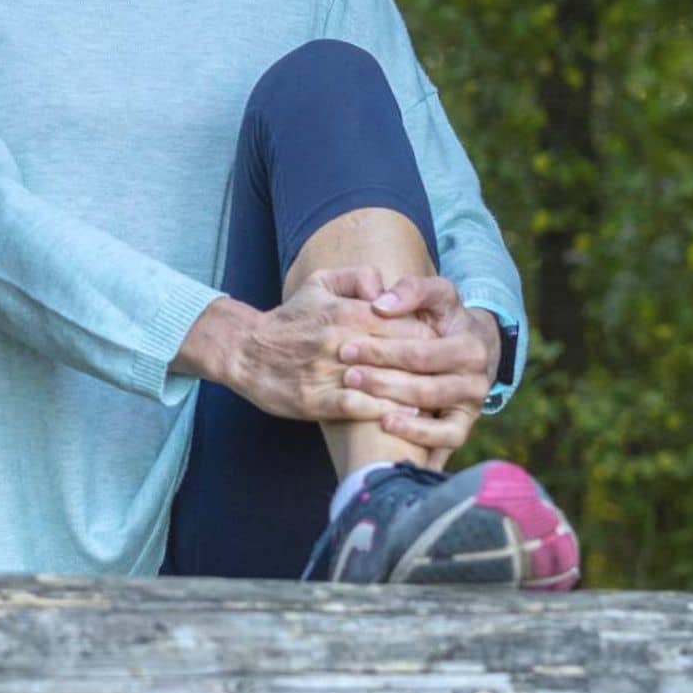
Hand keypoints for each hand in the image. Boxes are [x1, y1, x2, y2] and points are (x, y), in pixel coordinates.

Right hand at [229, 265, 445, 424]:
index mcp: (346, 313)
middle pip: (401, 356)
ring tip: (433, 400)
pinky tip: (402, 417)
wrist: (244, 350)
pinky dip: (382, 412)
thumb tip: (385, 289)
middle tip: (447, 378)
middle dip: (428, 367)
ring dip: (411, 393)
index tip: (443, 351)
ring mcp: (327, 372)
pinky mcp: (315, 400)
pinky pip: (357, 407)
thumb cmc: (289, 319)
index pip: (406, 326)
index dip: (430, 340)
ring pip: (383, 384)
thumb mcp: (319, 283)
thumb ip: (357, 276)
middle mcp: (340, 342)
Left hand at [350, 273, 499, 452]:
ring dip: (393, 407)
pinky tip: (386, 427)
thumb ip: (411, 290)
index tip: (347, 348)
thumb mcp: (435, 295)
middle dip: (381, 381)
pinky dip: (417, 436)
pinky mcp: (464, 427)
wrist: (472, 346)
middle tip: (348, 376)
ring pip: (432, 411)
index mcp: (470, 346)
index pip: (420, 352)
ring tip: (360, 401)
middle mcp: (476, 379)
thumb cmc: (444, 319)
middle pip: (424, 385)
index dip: (382, 351)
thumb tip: (380, 303)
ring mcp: (471, 406)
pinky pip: (446, 439)